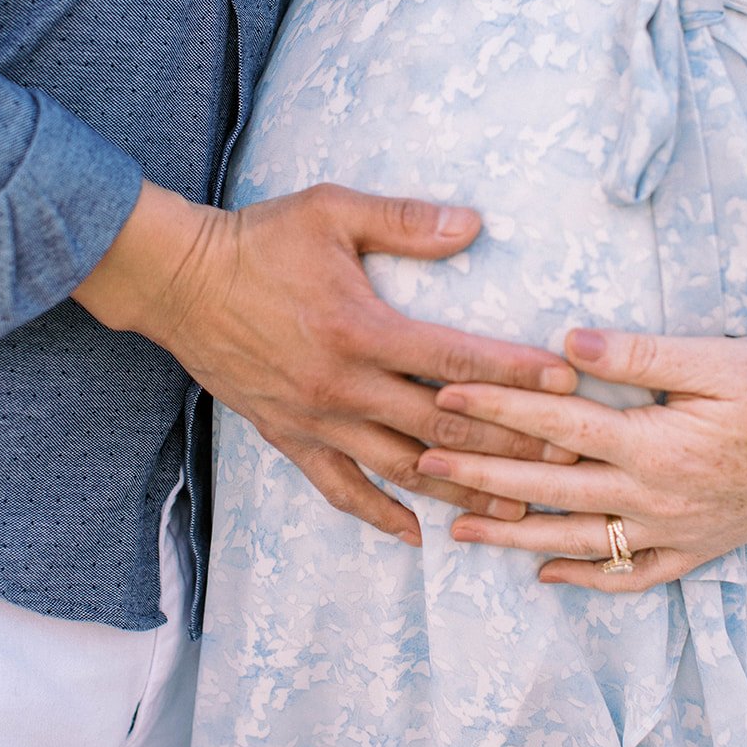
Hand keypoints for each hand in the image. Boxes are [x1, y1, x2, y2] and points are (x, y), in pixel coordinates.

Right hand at [73, 181, 575, 542]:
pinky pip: (339, 488)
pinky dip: (378, 514)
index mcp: (362, 330)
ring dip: (462, 491)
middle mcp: (343, 386)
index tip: (566, 383)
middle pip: (443, 428)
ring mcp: (316, 419)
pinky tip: (416, 534)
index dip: (515, 374)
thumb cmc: (260, 240)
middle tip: (567, 457)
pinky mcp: (288, 437)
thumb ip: (405, 221)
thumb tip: (473, 224)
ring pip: (402, 468)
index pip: (457, 361)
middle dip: (511, 444)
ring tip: (517, 509)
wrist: (179, 281)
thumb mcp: (333, 213)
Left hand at [416, 327, 746, 588]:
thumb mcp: (722, 358)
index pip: (556, 423)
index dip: (496, 405)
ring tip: (459, 530)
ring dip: (514, 535)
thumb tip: (567, 343)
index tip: (443, 394)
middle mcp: (655, 497)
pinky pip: (630, 577)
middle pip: (549, 488)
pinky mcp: (695, 550)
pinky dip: (586, 578)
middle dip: (480, 474)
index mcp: (655, 443)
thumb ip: (641, 354)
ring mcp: (673, 532)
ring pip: (577, 541)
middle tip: (420, 463)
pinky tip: (546, 574)